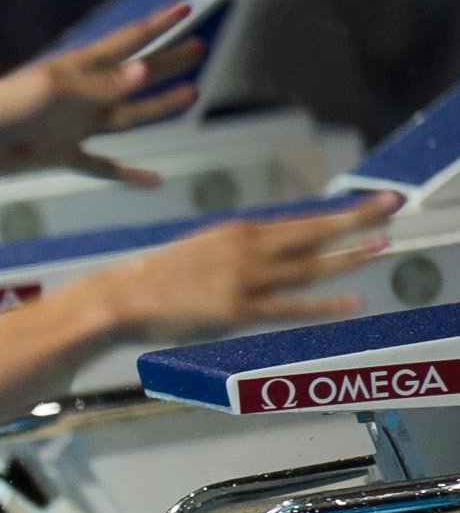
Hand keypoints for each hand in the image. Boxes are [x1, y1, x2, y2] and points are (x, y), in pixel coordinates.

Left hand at [0, 3, 208, 186]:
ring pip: (128, 116)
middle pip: (135, 76)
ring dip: (159, 106)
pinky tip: (153, 180)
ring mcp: (73, 126)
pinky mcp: (60, 155)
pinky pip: (102, 166)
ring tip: (192, 94)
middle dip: (166, 61)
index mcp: (79, 67)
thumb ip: (101, 85)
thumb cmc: (3, 107)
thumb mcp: (54, 90)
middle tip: (200, 47)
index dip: (157, 25)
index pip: (127, 40)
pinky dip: (127, 174)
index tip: (186, 9)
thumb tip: (145, 73)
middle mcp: (81, 95)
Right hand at [91, 192, 398, 341]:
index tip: (368, 202)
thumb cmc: (154, 278)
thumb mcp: (199, 250)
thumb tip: (266, 253)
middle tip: (392, 205)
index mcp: (238, 232)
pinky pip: (291, 306)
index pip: (299, 220)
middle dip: (356, 218)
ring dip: (350, 256)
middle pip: (313, 232)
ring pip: (310, 266)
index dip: (337, 211)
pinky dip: (325, 305)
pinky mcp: (237, 310)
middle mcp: (248, 250)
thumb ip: (236, 251)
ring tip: (383, 246)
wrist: (121, 298)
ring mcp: (245, 279)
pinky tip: (354, 301)